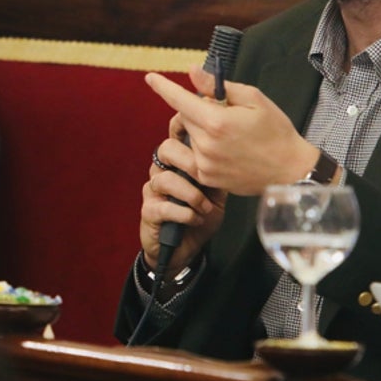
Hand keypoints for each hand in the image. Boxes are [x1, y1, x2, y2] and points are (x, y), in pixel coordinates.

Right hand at [139, 142, 225, 272]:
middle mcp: (161, 172)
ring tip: (205, 208)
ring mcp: (152, 191)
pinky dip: (184, 214)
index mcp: (176, 163)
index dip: (184, 130)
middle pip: (166, 149)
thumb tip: (231, 159)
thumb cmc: (200, 218)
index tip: (204, 139)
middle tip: (207, 177)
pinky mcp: (149, 212)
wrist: (185, 250)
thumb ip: (219, 176)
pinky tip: (195, 219)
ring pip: (166, 179)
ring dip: (191, 194)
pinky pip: (164, 207)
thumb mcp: (217, 195)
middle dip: (190, 161)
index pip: (175, 137)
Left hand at [144, 67, 319, 195]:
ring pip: (189, 136)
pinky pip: (193, 155)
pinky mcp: (206, 178)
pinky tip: (226, 149)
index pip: (180, 99)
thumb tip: (192, 72)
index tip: (150, 77)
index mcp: (216, 121)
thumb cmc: (276, 130)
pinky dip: (203, 147)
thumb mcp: (254, 99)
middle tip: (223, 111)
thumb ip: (218, 86)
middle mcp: (205, 144)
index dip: (163, 87)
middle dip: (197, 109)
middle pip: (185, 116)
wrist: (290, 170)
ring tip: (227, 134)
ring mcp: (204, 164)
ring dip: (200, 129)